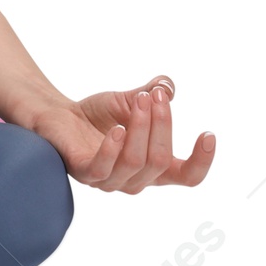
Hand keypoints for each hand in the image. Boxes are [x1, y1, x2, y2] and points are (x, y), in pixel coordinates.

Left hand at [24, 75, 215, 191]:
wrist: (58, 114)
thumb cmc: (97, 115)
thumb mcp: (129, 101)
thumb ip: (152, 95)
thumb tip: (167, 86)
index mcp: (153, 168)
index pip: (187, 176)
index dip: (202, 161)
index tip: (208, 134)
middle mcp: (135, 180)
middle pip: (162, 161)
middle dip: (163, 124)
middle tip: (154, 96)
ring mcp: (109, 180)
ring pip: (137, 162)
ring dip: (141, 127)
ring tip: (138, 100)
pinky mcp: (84, 173)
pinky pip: (103, 168)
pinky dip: (113, 148)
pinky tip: (116, 129)